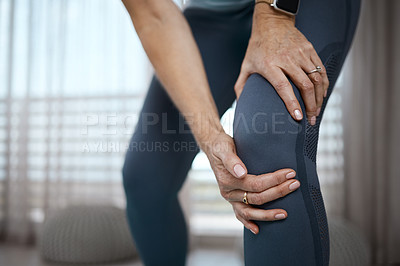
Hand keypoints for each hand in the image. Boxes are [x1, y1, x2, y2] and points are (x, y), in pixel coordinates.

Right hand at [204, 132, 299, 233]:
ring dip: (268, 214)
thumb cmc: (220, 146)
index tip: (290, 173)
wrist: (213, 147)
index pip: (255, 184)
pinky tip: (258, 230)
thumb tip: (241, 172)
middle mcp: (229, 193)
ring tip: (284, 214)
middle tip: (295, 184)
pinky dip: (248, 223)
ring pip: (250, 212)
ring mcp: (231, 199)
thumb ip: (231, 161)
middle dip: (278, 192)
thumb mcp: (224, 148)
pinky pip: (241, 215)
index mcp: (228, 181)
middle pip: (257, 198)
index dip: (274, 180)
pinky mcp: (233, 200)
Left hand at [234, 4, 328, 124]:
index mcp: (269, 65)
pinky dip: (324, 84)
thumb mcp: (246, 66)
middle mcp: (287, 59)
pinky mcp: (310, 50)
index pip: (283, 87)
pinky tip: (322, 95)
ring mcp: (300, 54)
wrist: (271, 23)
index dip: (292, 103)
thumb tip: (240, 105)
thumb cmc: (257, 47)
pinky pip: (321, 69)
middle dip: (310, 106)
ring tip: (317, 111)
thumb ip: (241, 86)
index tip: (298, 117)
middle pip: (304, 85)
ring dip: (319, 97)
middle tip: (311, 120)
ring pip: (316, 79)